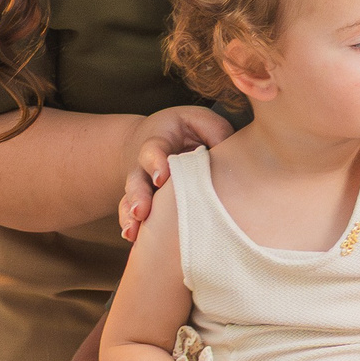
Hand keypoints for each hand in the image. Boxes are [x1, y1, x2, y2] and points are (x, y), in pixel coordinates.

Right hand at [118, 106, 233, 239]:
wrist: (154, 137)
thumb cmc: (185, 130)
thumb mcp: (199, 121)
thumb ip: (213, 132)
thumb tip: (228, 155)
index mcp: (158, 142)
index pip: (153, 151)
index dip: (156, 163)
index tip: (162, 178)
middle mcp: (143, 166)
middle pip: (137, 181)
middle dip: (139, 197)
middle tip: (141, 212)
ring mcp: (141, 186)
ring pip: (131, 202)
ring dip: (131, 217)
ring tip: (132, 233)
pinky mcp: (143, 203)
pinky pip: (132, 216)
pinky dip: (131, 227)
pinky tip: (134, 240)